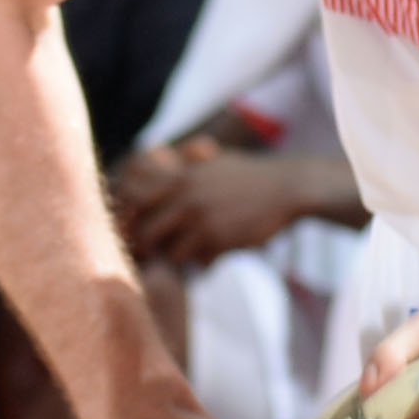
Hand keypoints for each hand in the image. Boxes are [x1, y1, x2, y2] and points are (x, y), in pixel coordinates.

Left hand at [114, 139, 324, 264]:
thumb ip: (185, 162)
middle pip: (146, 231)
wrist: (287, 188)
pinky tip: (210, 261)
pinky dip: (200, 265)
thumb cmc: (249, 176)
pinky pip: (195, 261)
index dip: (132, 221)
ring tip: (187, 259)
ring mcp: (201, 218)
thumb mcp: (214, 160)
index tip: (139, 233)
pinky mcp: (219, 238)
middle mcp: (185, 195)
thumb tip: (158, 154)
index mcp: (180, 176)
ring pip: (168, 251)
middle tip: (160, 256)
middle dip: (149, 248)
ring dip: (176, 259)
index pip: (136, 201)